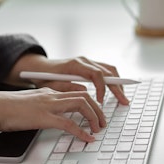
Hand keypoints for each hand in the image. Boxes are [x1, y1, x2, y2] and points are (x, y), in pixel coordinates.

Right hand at [0, 88, 105, 142]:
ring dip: (93, 117)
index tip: (96, 111)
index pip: (76, 92)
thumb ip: (44, 105)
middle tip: (102, 122)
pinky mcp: (44, 117)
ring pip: (81, 105)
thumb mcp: (31, 103)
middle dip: (97, 110)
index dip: (90, 102)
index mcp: (50, 92)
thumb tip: (54, 114)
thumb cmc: (7, 108)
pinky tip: (88, 138)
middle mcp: (53, 96)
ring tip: (98, 129)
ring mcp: (49, 105)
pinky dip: (81, 132)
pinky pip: (69, 124)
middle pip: (84, 97)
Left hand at [8, 55, 129, 104]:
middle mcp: (84, 61)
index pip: (96, 74)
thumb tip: (85, 92)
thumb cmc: (43, 77)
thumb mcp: (51, 86)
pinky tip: (116, 91)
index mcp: (75, 65)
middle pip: (108, 71)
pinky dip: (113, 81)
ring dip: (118, 84)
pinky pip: (106, 71)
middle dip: (117, 87)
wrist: (39, 68)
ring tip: (123, 98)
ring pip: (110, 70)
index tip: (101, 101)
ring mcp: (88, 62)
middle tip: (124, 101)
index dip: (102, 88)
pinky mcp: (89, 66)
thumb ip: (67, 88)